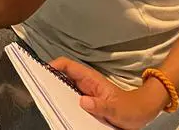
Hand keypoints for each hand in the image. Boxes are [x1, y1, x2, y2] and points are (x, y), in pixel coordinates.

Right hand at [50, 58, 166, 129]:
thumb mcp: (117, 109)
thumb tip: (82, 101)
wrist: (142, 114)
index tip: (40, 73)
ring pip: (63, 87)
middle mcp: (85, 84)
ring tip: (42, 97)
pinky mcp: (85, 102)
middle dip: (48, 79)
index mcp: (91, 79)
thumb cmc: (132, 108)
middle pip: (61, 76)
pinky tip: (56, 108)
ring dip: (53, 91)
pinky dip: (60, 101)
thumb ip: (101, 105)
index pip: (67, 65)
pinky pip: (69, 99)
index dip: (53, 65)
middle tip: (36, 87)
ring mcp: (84, 93)